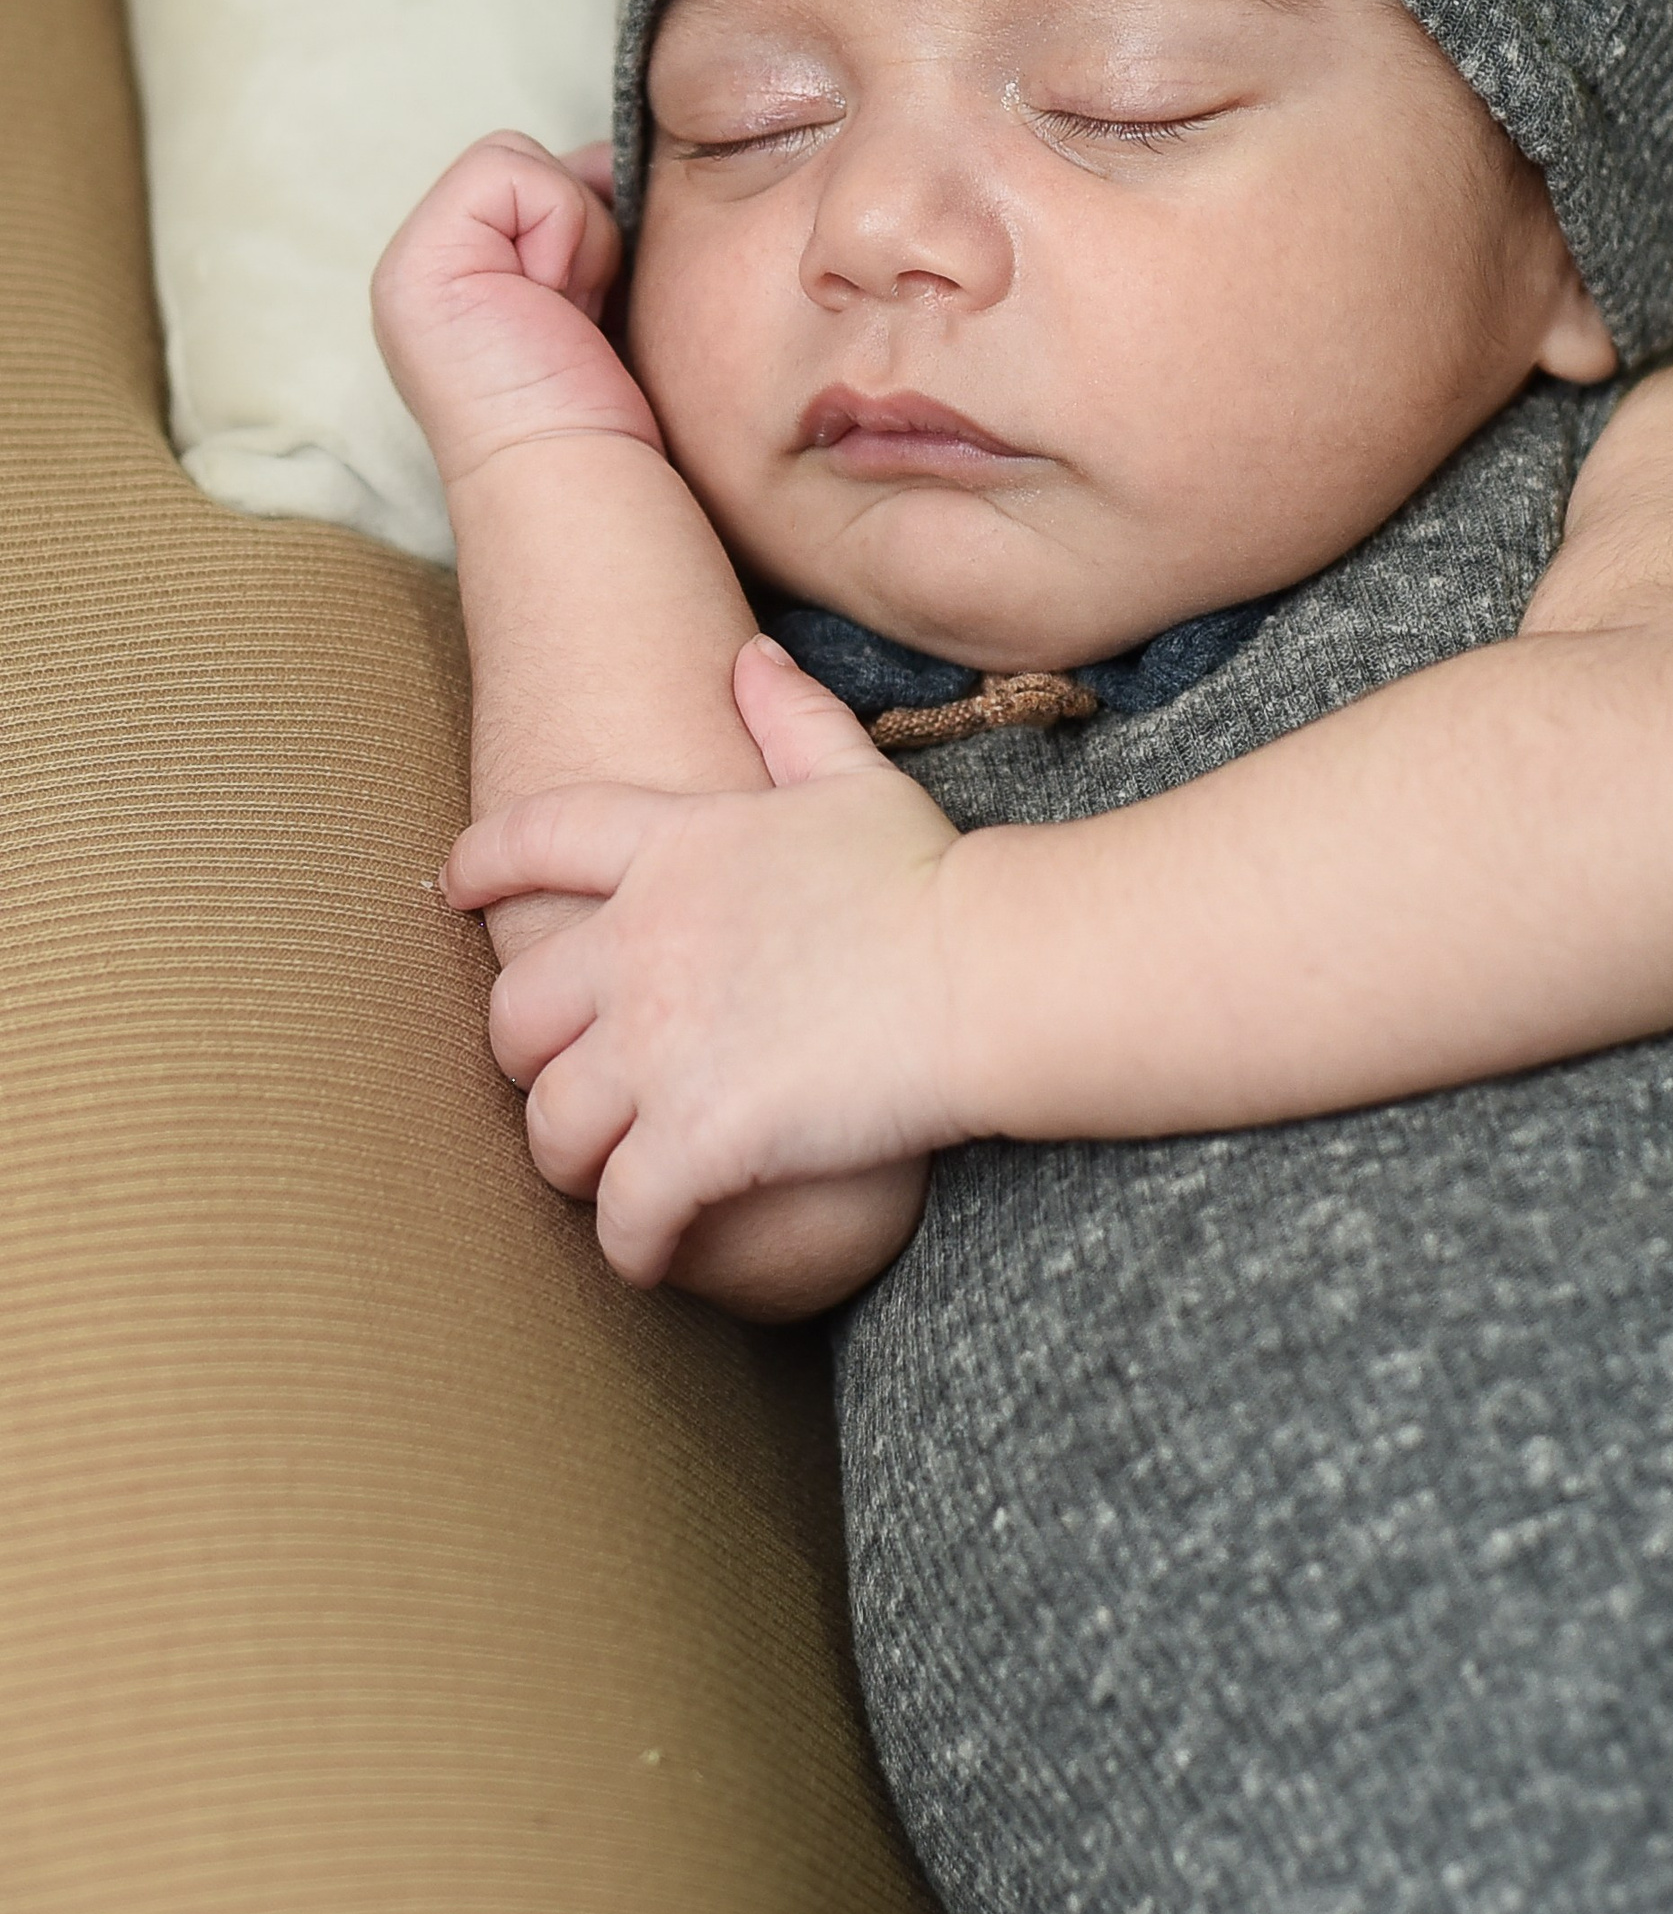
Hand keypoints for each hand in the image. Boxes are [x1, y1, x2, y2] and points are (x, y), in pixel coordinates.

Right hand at [373, 131, 660, 486]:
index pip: (533, 181)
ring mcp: (413, 259)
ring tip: (568, 311)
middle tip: (580, 311)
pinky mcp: (422, 258)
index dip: (586, 221)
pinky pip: (513, 169)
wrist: (576, 473)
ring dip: (576, 231)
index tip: (593, 304)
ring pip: (521, 158)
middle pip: (529, 163)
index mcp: (465, 275)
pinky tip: (556, 304)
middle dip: (582, 226)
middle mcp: (428, 262)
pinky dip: (561, 226)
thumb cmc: (603, 409)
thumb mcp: (595, 294)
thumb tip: (615, 164)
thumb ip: (582, 227)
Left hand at [445, 637, 970, 1289]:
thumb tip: (749, 656)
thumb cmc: (929, 876)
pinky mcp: (697, 1139)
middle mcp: (640, 946)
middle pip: (515, 1012)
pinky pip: (622, 1216)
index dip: (481, 861)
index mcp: (673, 849)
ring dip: (572, 1160)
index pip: (536, 838)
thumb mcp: (856, 778)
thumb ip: (792, 717)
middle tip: (562, 1082)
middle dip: (526, 1057)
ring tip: (607, 1180)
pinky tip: (650, 1257)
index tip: (449, 886)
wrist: (982, 970)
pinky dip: (627, 1247)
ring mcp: (659, 1047)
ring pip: (551, 1126)